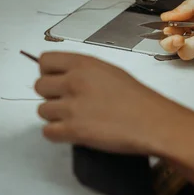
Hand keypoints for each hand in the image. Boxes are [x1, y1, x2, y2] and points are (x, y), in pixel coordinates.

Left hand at [34, 52, 178, 154]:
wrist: (153, 122)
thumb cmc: (138, 99)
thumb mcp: (109, 71)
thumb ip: (83, 71)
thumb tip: (63, 77)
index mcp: (83, 64)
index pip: (45, 60)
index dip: (47, 72)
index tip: (54, 80)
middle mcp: (74, 81)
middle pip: (39, 86)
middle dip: (50, 96)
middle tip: (65, 102)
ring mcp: (72, 106)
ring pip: (42, 110)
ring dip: (54, 116)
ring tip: (72, 118)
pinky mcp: (74, 131)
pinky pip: (48, 132)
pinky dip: (56, 134)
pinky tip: (70, 132)